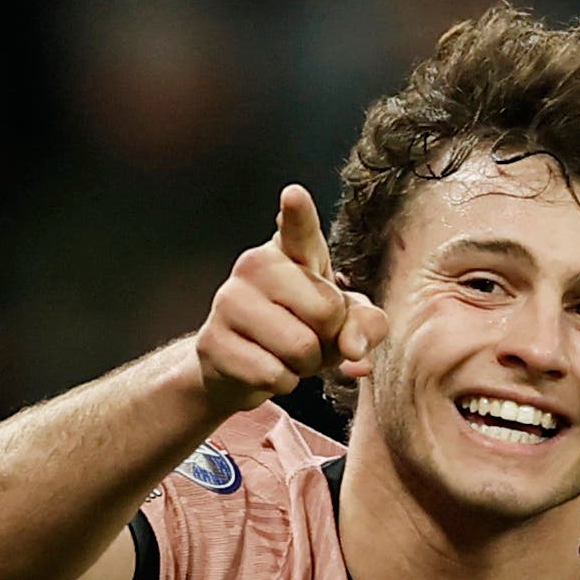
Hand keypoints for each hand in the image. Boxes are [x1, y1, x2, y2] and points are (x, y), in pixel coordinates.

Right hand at [192, 185, 389, 413]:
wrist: (237, 366)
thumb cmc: (299, 330)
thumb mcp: (343, 323)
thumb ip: (366, 324)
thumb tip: (354, 349)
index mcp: (290, 251)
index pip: (298, 229)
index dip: (297, 214)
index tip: (294, 196)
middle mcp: (255, 265)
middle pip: (326, 312)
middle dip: (328, 341)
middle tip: (306, 337)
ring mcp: (229, 300)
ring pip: (301, 349)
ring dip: (304, 367)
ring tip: (285, 355)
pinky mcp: (213, 341)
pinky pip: (274, 376)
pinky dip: (281, 384)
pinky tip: (263, 369)